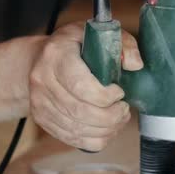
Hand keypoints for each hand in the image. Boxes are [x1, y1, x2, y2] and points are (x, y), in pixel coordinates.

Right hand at [29, 22, 143, 151]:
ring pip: (78, 129)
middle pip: (81, 112)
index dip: (106, 96)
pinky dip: (96, 139)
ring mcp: (39, 102)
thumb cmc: (74, 46)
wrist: (39, 60)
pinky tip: (107, 129)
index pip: (81, 86)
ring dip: (106, 130)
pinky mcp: (42, 120)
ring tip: (119, 119)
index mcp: (57, 55)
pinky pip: (73, 139)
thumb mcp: (100, 34)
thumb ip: (123, 44)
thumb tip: (135, 65)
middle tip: (124, 109)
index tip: (119, 92)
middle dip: (111, 117)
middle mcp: (42, 80)